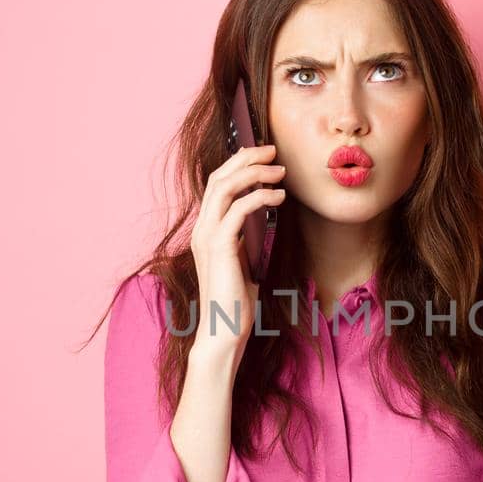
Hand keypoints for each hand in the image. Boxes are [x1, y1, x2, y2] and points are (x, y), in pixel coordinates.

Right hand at [189, 143, 286, 354]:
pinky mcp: (219, 247)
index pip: (217, 184)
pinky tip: (279, 197)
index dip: (238, 164)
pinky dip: (260, 197)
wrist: (224, 330)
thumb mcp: (243, 262)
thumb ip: (246, 238)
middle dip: (246, 158)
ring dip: (254, 173)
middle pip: (219, 177)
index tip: (263, 156)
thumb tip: (263, 217)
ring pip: (225, 187)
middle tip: (272, 150)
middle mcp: (201, 228)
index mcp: (205, 230)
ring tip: (280, 170)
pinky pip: (238, 210)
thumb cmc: (236, 302)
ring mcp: (207, 236)